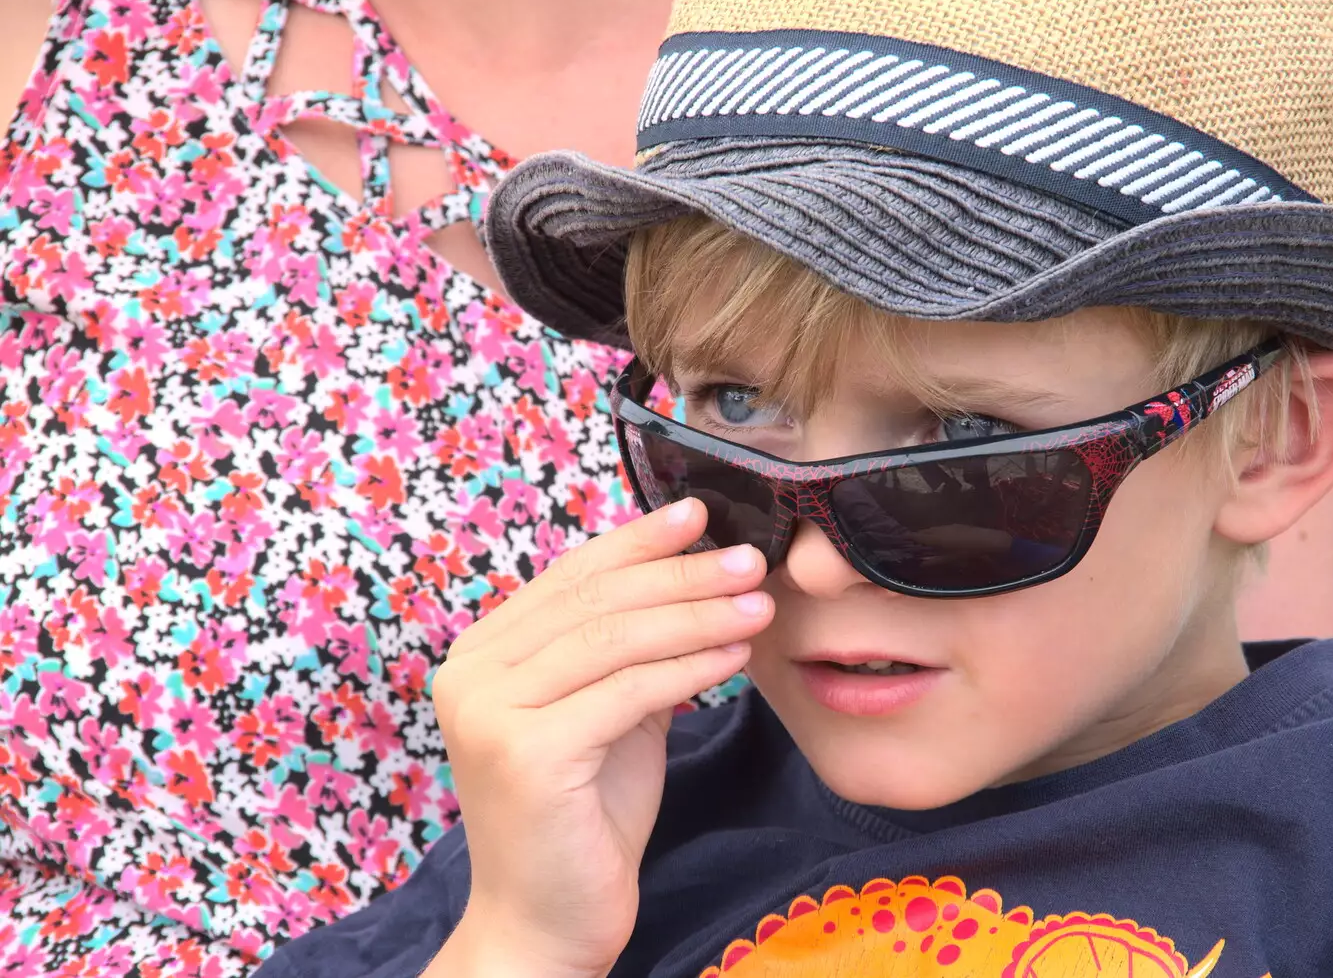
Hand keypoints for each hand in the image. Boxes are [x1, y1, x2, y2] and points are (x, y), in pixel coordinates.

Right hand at [424, 498, 771, 977]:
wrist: (547, 922)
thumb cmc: (583, 818)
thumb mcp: (610, 714)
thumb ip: (630, 652)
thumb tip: (694, 577)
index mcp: (483, 653)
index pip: (572, 576)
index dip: (638, 541)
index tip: (699, 513)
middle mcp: (470, 672)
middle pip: (597, 600)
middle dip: (683, 574)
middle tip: (751, 559)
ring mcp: (491, 711)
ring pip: (616, 638)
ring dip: (699, 615)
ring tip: (759, 605)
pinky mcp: (526, 751)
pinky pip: (628, 690)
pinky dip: (691, 667)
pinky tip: (737, 656)